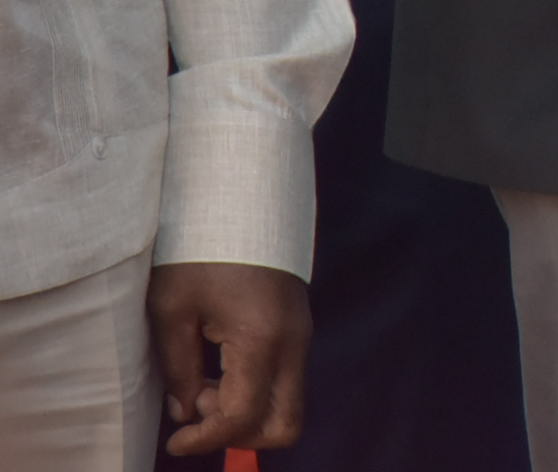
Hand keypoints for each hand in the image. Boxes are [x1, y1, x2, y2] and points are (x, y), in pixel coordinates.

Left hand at [147, 261, 307, 455]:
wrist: (243, 198)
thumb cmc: (202, 249)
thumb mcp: (173, 308)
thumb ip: (177, 368)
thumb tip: (184, 411)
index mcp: (262, 339)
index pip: (243, 417)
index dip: (206, 440)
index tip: (174, 440)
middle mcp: (293, 342)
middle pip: (286, 424)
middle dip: (239, 435)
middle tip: (198, 409)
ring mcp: (301, 334)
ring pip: (286, 403)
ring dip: (243, 411)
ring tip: (200, 381)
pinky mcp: (297, 327)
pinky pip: (283, 379)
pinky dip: (251, 391)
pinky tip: (216, 367)